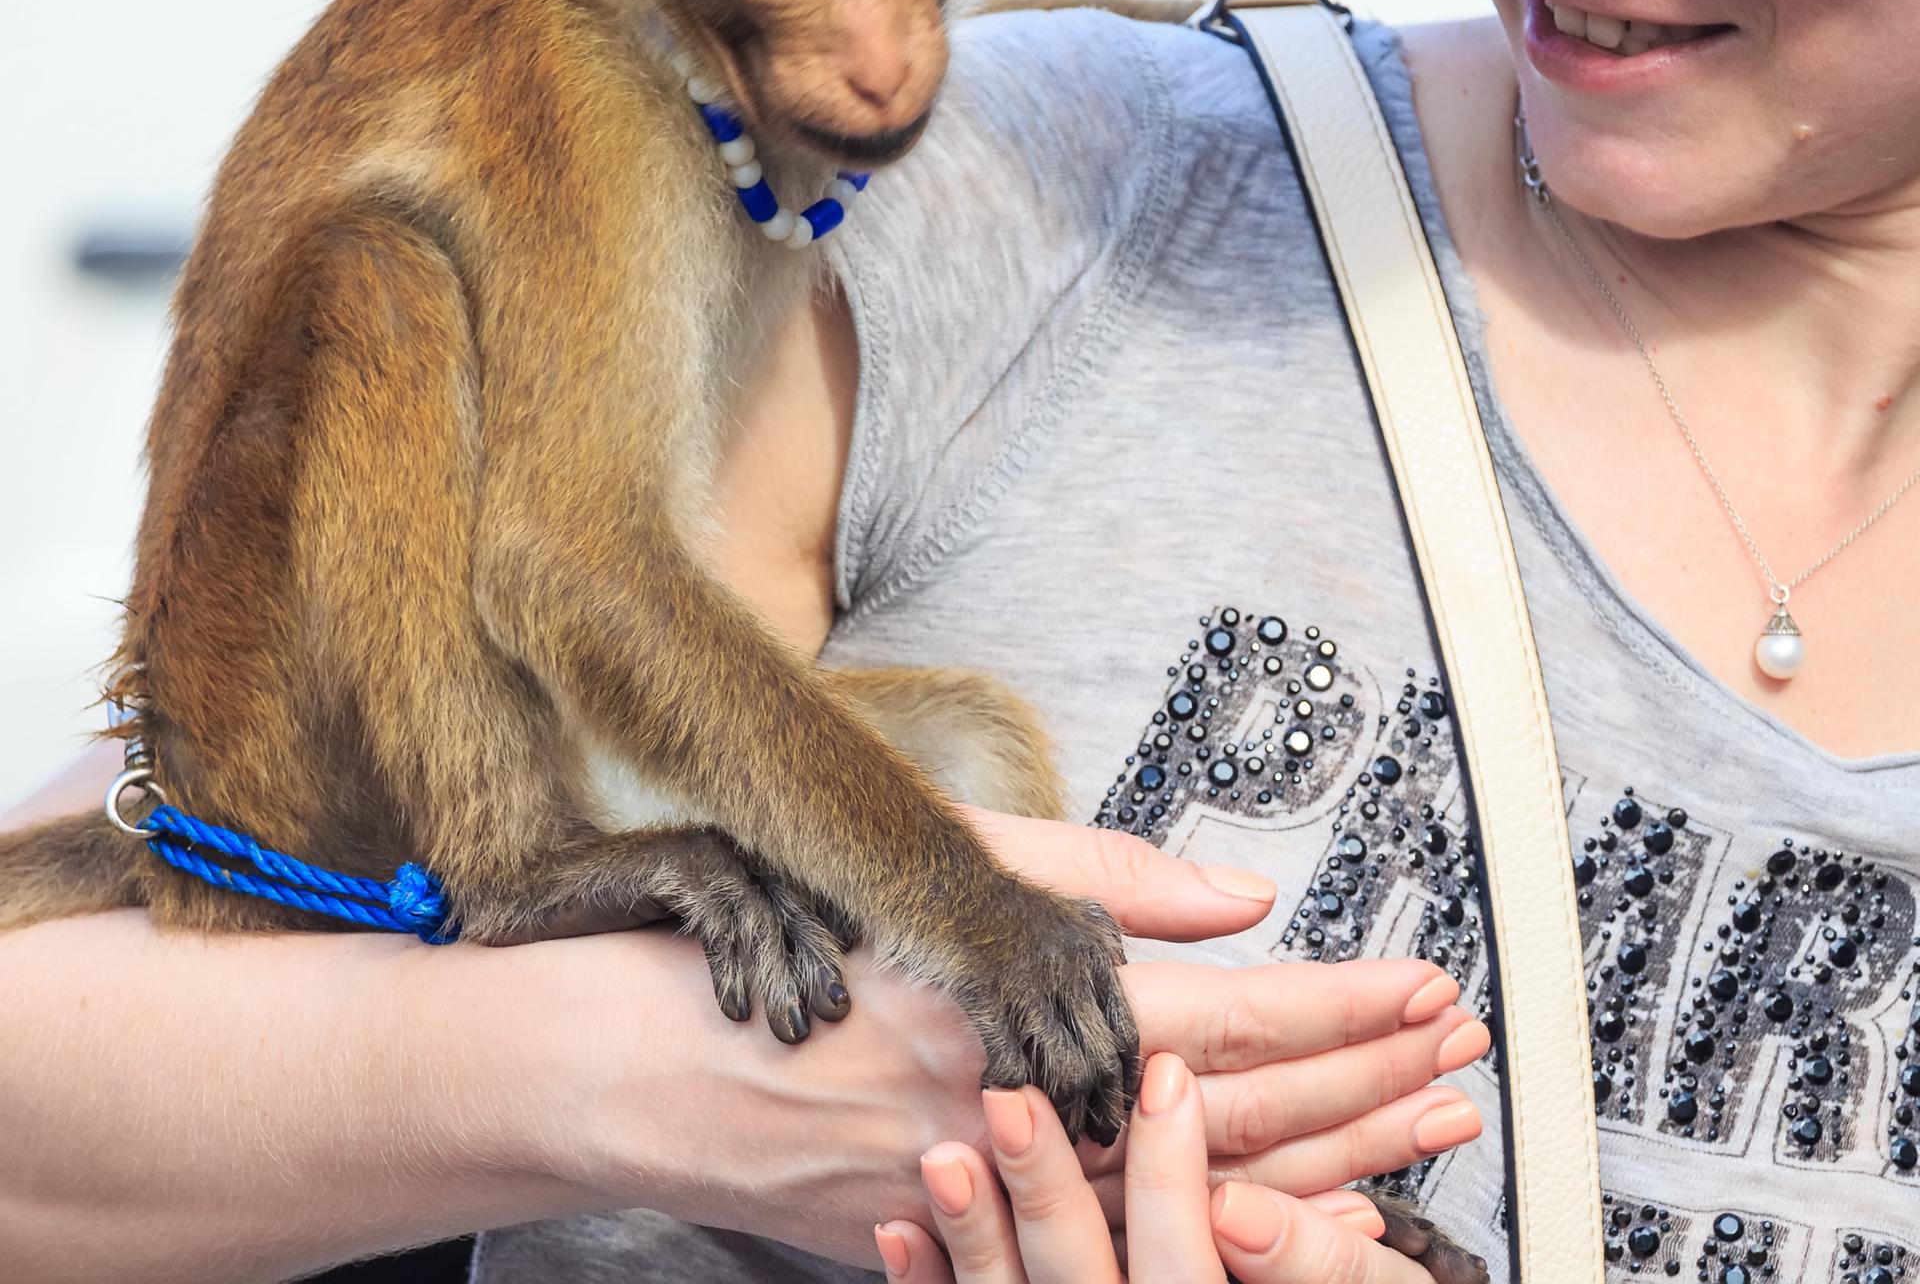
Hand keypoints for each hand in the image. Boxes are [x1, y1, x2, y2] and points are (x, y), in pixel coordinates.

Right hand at [608, 813, 1484, 1267]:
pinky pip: (1126, 1247)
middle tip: (1462, 1061)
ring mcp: (1007, 1196)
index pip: (1229, 1018)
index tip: (1427, 992)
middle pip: (1239, 1116)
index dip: (1341, 1010)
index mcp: (1034, 1009)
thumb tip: (1235, 899)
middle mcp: (1037, 1114)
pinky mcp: (969, 1242)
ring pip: (1199, 1191)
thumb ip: (1098, 883)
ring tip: (1417, 1135)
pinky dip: (1223, 1229)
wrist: (654, 1066)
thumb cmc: (797, 944)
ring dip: (1322, 1160)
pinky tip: (1296, 1219)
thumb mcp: (944, 873)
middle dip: (1366, 1089)